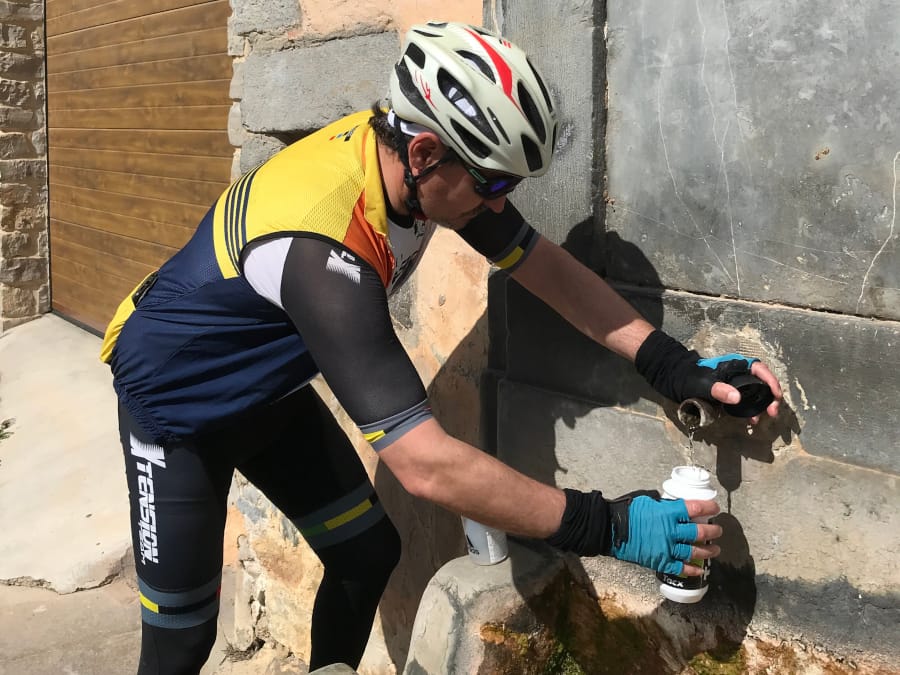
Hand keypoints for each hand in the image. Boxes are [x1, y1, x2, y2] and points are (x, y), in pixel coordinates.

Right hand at [607, 491, 721, 575]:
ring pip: (694, 550)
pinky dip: (692, 568)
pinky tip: (700, 568)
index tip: (715, 507)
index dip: (708, 507)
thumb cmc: (628, 512)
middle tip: (718, 530)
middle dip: (713, 531)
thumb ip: (665, 506)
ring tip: (716, 549)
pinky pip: (680, 566)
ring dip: (708, 550)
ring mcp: (667, 547)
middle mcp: (671, 531)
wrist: (612, 529)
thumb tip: (675, 506)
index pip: (695, 508)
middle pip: (699, 532)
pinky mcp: (661, 560)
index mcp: (668, 513)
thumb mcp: (648, 502)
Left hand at [699, 354, 782, 422]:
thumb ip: (719, 390)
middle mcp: (739, 372)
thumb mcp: (703, 385)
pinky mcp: (733, 393)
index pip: (759, 368)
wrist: (678, 381)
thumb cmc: (691, 378)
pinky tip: (752, 419)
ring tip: (765, 416)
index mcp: (735, 364)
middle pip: (762, 381)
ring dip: (764, 403)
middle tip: (773, 411)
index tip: (776, 395)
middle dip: (771, 395)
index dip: (771, 380)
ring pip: (757, 391)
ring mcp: (737, 383)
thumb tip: (737, 398)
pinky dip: (753, 408)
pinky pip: (748, 399)